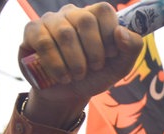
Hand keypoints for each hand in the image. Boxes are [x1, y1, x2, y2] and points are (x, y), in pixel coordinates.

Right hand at [19, 2, 143, 128]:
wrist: (69, 93)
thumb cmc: (95, 75)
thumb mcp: (120, 66)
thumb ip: (132, 48)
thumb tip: (121, 32)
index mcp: (95, 17)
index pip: (104, 10)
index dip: (109, 36)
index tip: (110, 55)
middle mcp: (72, 13)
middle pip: (85, 20)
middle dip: (94, 51)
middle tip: (94, 68)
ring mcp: (51, 20)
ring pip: (65, 33)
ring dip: (75, 62)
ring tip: (77, 76)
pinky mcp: (32, 31)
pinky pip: (44, 42)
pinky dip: (56, 65)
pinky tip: (62, 77)